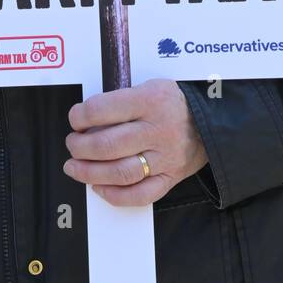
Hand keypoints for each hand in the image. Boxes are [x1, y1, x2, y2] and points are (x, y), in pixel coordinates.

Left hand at [64, 79, 208, 206]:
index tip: (75, 119)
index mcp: (149, 100)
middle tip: (72, 145)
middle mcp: (157, 130)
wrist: (210, 120)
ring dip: (89, 173)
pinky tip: (99, 187)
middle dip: (80, 147)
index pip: (102, 110)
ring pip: (120, 172)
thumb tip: (85, 120)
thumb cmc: (172, 102)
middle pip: (107, 145)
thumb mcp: (149, 87)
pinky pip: (140, 195)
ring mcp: (164, 157)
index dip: (80, 116)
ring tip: (74, 167)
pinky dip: (115, 195)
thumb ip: (120, 101)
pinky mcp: (170, 177)